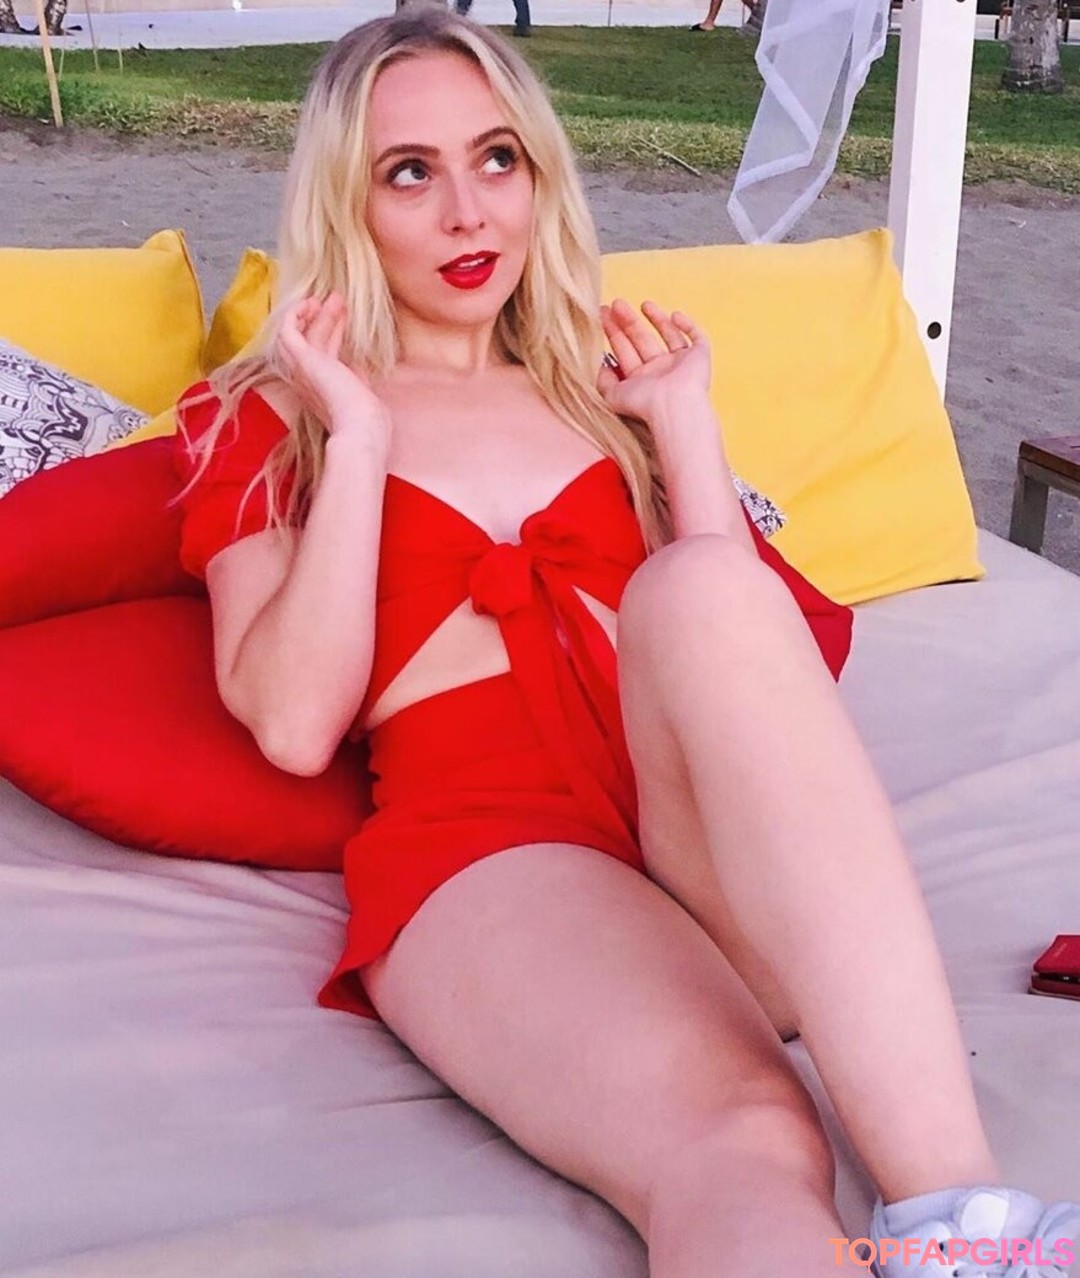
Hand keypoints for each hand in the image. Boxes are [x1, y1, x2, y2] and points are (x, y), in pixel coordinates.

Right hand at [275, 294, 390, 444]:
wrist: (361, 426)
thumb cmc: (369, 418)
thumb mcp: (363, 392)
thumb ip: (357, 377)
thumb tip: (358, 363)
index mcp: (323, 389)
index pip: (324, 353)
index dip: (334, 331)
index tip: (345, 315)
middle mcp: (308, 379)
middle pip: (313, 340)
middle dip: (325, 318)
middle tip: (339, 298)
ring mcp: (303, 370)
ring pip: (299, 334)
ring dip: (311, 314)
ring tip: (327, 297)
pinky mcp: (302, 361)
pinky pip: (288, 331)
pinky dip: (294, 315)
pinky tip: (309, 303)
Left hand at [597, 298, 710, 425]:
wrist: (673, 406)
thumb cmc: (643, 404)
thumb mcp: (612, 395)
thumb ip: (603, 381)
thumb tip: (603, 364)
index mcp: (641, 380)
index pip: (625, 351)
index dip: (613, 332)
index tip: (603, 314)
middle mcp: (660, 371)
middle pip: (642, 340)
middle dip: (628, 321)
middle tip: (615, 303)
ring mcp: (681, 364)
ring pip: (668, 336)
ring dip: (657, 319)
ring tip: (644, 304)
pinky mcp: (699, 358)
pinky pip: (697, 337)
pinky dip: (688, 325)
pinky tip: (675, 315)